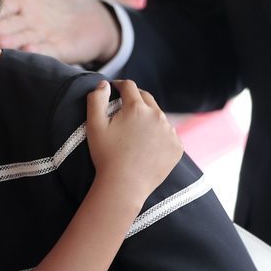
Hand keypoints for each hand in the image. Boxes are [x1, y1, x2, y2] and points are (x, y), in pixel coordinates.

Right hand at [0, 0, 120, 64]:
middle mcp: (27, 22)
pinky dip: (37, 52)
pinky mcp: (56, 50)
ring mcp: (40, 38)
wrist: (95, 18)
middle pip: (9, 26)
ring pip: (23, 40)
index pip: (4, 7)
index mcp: (23, 2)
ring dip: (13, 42)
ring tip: (3, 42)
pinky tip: (30, 49)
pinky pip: (45, 51)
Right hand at [87, 79, 182, 207]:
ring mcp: (169, 131)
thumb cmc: (106, 156)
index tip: (115, 88)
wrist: (125, 185)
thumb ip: (96, 99)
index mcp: (137, 107)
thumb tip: (104, 84)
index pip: (129, 86)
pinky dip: (159, 135)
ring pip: (158, 117)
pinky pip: (167, 134)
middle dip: (135, 99)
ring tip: (137, 130)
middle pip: (146, 99)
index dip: (120, 85)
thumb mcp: (94, 126)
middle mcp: (157, 115)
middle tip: (125, 107)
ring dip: (149, 118)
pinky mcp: (177, 147)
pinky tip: (148, 145)